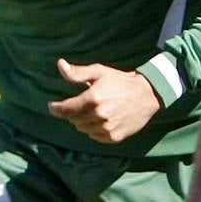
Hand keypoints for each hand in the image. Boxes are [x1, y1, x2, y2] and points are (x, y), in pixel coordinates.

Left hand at [47, 59, 162, 143]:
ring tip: (94, 110)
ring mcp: (107, 127)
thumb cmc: (121, 81)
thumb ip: (78, 72)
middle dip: (74, 112)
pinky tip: (102, 119)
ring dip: (84, 121)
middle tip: (82, 104)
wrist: (147, 94)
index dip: (56, 108)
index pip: (66, 109)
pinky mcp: (114, 137)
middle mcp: (99, 115)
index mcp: (93, 98)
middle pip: (74, 120)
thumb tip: (60, 65)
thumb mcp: (99, 71)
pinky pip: (95, 136)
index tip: (52, 106)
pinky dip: (94, 129)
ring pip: (83, 129)